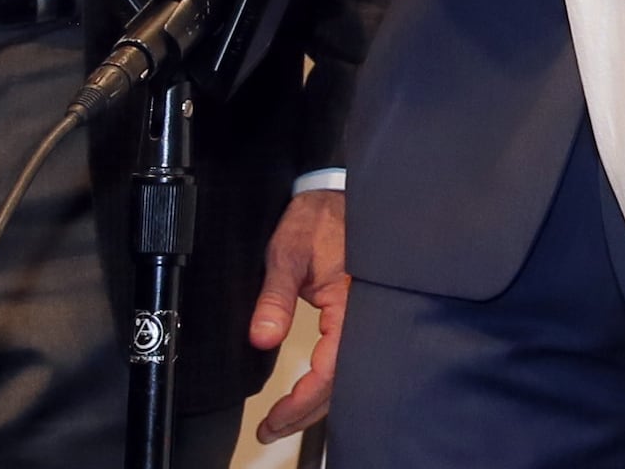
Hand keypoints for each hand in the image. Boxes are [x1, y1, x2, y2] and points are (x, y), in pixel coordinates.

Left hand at [248, 189, 350, 441]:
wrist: (337, 195)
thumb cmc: (317, 219)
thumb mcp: (287, 255)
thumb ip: (275, 299)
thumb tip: (262, 339)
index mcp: (350, 305)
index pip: (328, 372)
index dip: (301, 403)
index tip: (273, 420)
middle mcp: (362, 316)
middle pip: (340, 384)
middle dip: (305, 413)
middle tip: (272, 428)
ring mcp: (363, 316)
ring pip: (346, 375)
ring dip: (316, 402)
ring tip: (284, 419)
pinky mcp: (358, 314)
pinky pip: (347, 358)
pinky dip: (327, 382)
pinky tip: (309, 390)